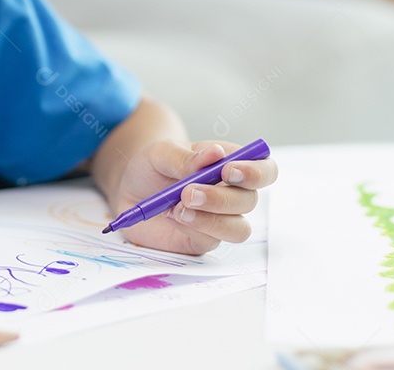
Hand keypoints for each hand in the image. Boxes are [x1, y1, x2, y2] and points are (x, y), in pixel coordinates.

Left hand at [111, 140, 277, 254]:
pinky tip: (171, 215)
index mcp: (231, 164)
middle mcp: (231, 193)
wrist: (128, 190)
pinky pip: (211, 241)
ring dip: (211, 219)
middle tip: (188, 192)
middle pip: (251, 201)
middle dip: (221, 198)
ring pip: (239, 228)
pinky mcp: (203, 239)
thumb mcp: (161, 152)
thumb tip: (215, 154)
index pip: (265, 169)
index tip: (228, 171)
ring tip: (178, 207)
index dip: (256, 172)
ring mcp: (220, 219)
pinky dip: (192, 228)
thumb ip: (185, 156)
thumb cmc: (153, 166)